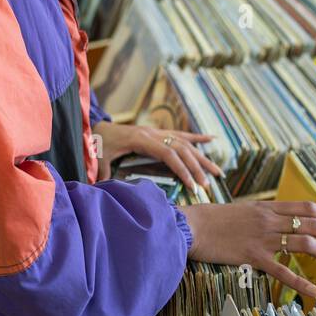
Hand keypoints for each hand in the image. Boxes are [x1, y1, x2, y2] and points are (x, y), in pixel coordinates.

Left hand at [92, 121, 221, 194]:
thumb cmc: (99, 144)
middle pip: (181, 149)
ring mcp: (157, 131)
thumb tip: (105, 188)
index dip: (181, 169)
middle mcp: (153, 133)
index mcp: (140, 139)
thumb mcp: (100, 158)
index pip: (167, 153)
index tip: (191, 185)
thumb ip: (104, 172)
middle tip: (207, 185)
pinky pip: (181, 134)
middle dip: (196, 167)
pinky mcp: (159, 132)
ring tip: (217, 172)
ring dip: (202, 157)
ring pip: (185, 143)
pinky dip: (197, 138)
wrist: (98, 127)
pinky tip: (213, 139)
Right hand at [180, 200, 315, 300]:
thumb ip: (262, 213)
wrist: (191, 226)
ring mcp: (263, 238)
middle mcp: (269, 220)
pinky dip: (304, 284)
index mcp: (267, 207)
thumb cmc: (212, 219)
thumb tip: (279, 218)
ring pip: (305, 243)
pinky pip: (284, 272)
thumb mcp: (242, 209)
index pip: (307, 207)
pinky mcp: (254, 257)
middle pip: (313, 224)